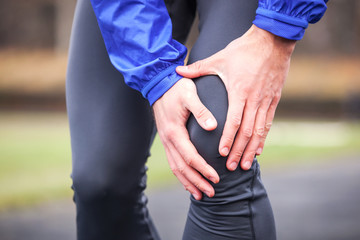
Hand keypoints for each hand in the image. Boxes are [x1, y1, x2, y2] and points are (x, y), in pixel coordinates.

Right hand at [152, 78, 219, 199]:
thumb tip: (213, 126)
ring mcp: (166, 140)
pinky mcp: (167, 138)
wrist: (158, 82)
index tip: (216, 178)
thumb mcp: (190, 95)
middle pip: (182, 168)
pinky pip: (173, 161)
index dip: (203, 169)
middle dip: (197, 182)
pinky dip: (180, 173)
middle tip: (211, 193)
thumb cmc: (176, 88)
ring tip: (200, 194)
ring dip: (188, 182)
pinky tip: (187, 179)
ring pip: (176, 167)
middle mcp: (168, 140)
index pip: (190, 157)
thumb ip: (201, 111)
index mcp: (174, 132)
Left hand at [176, 25, 295, 170]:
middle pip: (246, 132)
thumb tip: (177, 71)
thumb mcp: (219, 58)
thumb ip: (198, 68)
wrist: (273, 41)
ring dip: (251, 149)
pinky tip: (258, 150)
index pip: (233, 121)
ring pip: (259, 131)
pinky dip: (263, 138)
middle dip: (238, 151)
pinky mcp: (274, 99)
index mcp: (239, 91)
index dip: (227, 139)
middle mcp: (254, 99)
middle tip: (231, 167)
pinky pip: (268, 123)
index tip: (221, 153)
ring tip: (245, 165)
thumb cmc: (244, 50)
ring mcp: (266, 101)